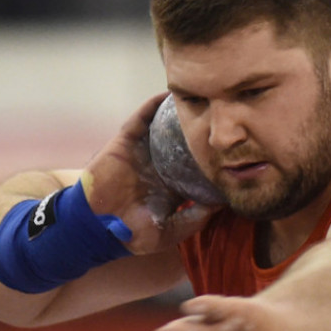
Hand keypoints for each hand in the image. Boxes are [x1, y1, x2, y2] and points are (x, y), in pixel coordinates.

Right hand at [82, 93, 216, 254]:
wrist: (97, 228)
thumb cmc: (132, 235)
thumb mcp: (171, 232)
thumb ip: (195, 218)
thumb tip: (221, 203)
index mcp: (172, 186)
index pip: (196, 166)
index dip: (212, 157)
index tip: (232, 147)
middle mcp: (160, 166)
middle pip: (183, 142)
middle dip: (199, 129)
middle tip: (220, 113)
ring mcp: (143, 153)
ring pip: (164, 126)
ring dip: (177, 112)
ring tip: (199, 97)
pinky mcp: (126, 143)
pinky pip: (141, 118)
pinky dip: (152, 106)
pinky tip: (168, 95)